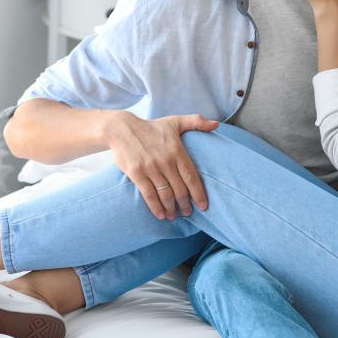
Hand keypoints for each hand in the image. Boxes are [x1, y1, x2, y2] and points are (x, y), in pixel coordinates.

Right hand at [104, 112, 218, 220]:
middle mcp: (165, 161)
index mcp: (177, 150)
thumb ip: (197, 121)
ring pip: (165, 194)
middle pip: (179, 189)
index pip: (191, 176)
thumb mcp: (174, 121)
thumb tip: (217, 124)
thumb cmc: (151, 127)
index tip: (203, 206)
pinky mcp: (136, 173)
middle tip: (187, 213)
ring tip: (174, 216)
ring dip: (171, 208)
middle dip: (185, 204)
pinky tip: (161, 215)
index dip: (198, 193)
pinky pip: (149, 195)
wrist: (121, 129)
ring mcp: (150, 168)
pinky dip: (156, 207)